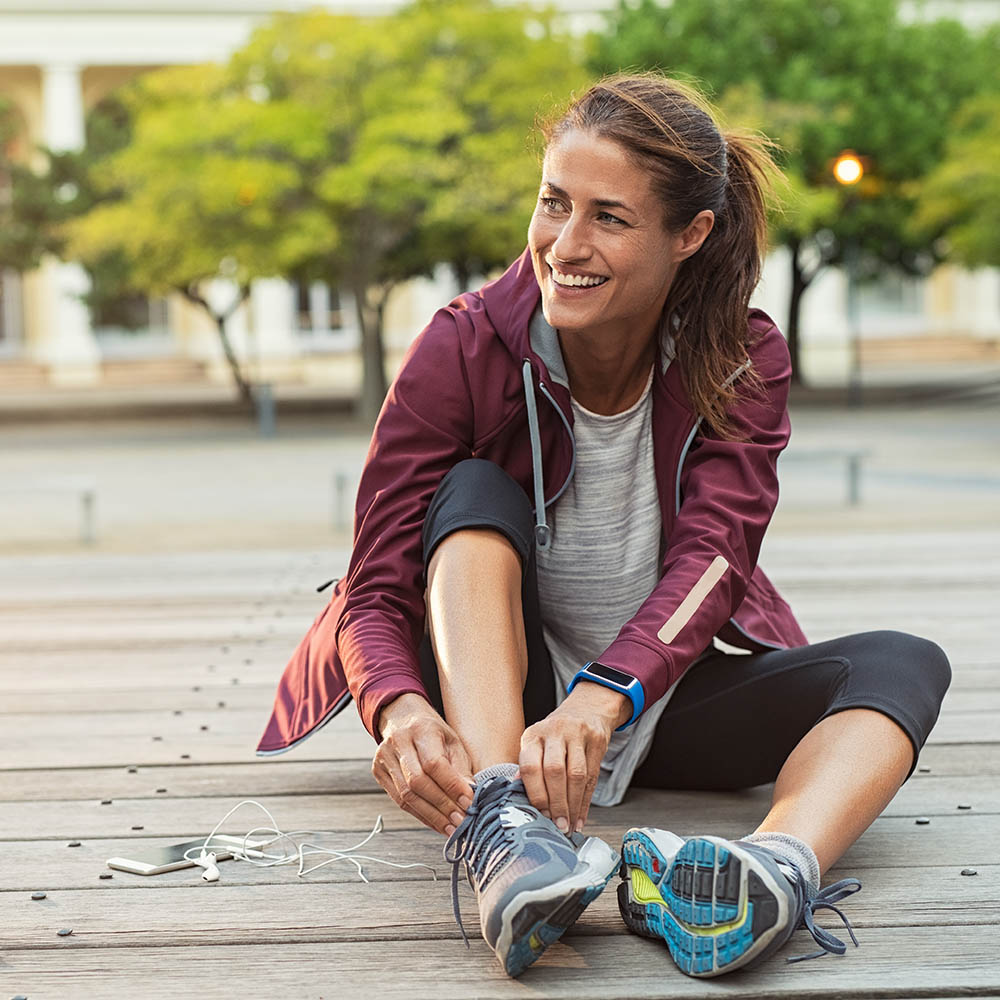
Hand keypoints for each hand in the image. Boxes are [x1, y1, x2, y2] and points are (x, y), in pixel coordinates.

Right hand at [372, 693, 474, 835]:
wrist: (402, 717)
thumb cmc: (433, 731)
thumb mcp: (452, 741)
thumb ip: (461, 768)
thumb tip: (471, 796)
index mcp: (420, 729)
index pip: (434, 763)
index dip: (451, 786)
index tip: (469, 803)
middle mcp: (398, 742)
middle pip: (417, 782)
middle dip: (442, 806)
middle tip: (461, 822)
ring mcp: (384, 757)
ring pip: (406, 795)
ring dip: (431, 816)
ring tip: (451, 828)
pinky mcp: (378, 771)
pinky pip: (399, 800)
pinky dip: (420, 814)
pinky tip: (436, 823)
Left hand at [518, 682, 630, 834]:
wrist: (586, 709)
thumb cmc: (556, 735)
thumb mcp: (537, 744)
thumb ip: (528, 768)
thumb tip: (516, 796)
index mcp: (533, 735)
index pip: (530, 766)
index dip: (536, 794)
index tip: (540, 815)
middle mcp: (554, 731)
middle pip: (555, 771)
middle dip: (556, 804)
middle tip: (558, 826)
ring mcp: (577, 734)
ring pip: (576, 775)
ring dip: (572, 805)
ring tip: (569, 825)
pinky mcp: (597, 740)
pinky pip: (592, 776)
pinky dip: (585, 802)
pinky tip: (580, 817)